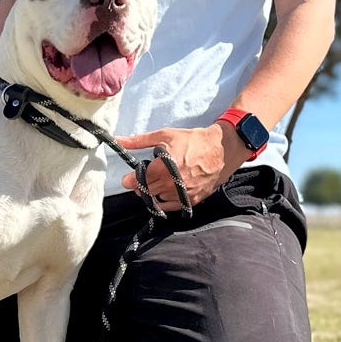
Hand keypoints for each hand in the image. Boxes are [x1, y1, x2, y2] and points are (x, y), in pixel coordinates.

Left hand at [115, 123, 248, 210]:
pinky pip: (170, 206)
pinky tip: (167, 188)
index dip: (130, 180)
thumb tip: (119, 140)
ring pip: (158, 198)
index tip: (128, 179)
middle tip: (146, 175)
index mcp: (166, 166)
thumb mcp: (165, 135)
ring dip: (155, 190)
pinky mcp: (192, 200)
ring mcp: (184, 193)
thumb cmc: (194, 141)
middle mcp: (174, 182)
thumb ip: (139, 141)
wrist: (221, 149)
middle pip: (147, 190)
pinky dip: (165, 199)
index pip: (140, 180)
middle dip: (142, 184)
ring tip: (162, 178)